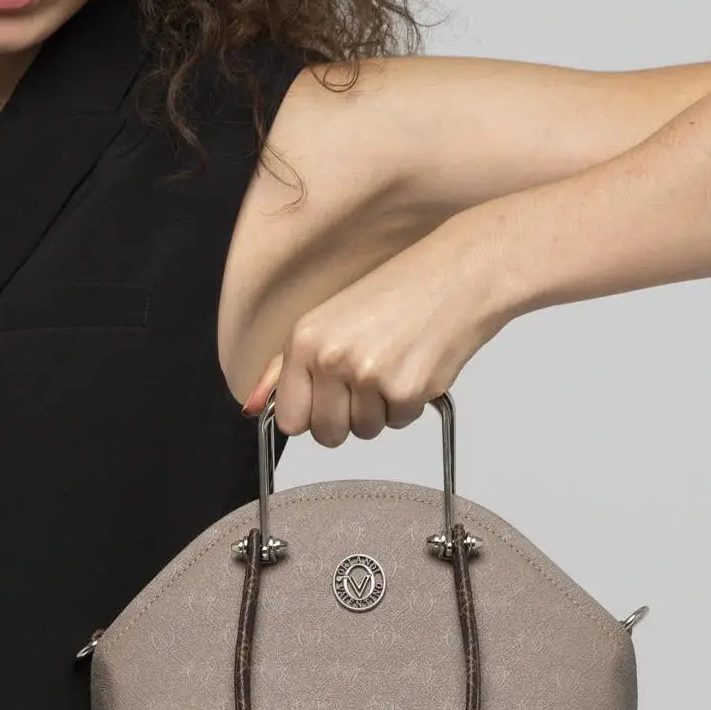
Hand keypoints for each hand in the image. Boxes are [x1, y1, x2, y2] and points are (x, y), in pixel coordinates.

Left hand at [241, 211, 514, 443]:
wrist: (458, 274)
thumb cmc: (398, 292)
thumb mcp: (329, 320)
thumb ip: (285, 369)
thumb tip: (252, 408)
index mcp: (304, 340)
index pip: (290, 420)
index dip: (312, 415)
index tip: (328, 399)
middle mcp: (331, 359)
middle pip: (326, 435)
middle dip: (348, 419)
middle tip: (368, 382)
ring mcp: (369, 376)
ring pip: (366, 431)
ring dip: (382, 410)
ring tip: (395, 364)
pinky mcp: (407, 390)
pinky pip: (400, 423)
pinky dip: (411, 404)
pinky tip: (417, 365)